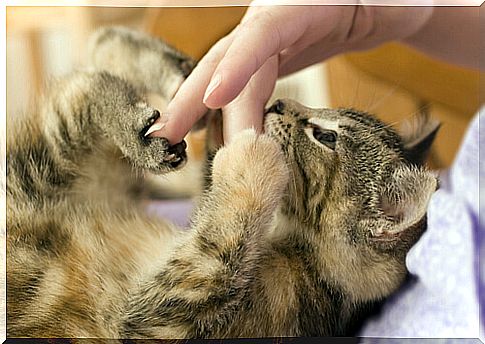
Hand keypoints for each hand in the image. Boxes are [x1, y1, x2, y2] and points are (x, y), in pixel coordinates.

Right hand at [151, 2, 433, 143]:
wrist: (390, 1)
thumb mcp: (395, 3)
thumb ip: (380, 14)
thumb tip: (370, 37)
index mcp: (299, 2)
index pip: (260, 33)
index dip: (236, 65)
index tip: (215, 99)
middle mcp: (275, 17)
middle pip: (227, 57)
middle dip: (193, 97)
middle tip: (165, 136)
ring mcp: (271, 37)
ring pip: (232, 76)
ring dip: (205, 111)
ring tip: (179, 143)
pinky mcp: (275, 55)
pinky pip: (248, 84)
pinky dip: (233, 110)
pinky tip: (222, 133)